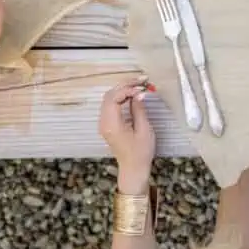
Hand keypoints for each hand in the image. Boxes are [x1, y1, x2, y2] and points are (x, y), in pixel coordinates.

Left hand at [99, 79, 156, 193]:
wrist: (133, 167)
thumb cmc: (141, 151)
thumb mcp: (144, 129)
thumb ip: (139, 109)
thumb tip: (139, 93)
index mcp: (112, 124)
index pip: (114, 98)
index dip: (128, 89)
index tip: (143, 87)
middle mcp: (104, 122)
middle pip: (110, 95)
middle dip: (125, 85)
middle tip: (142, 80)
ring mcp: (104, 123)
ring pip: (109, 98)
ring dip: (123, 90)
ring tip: (139, 85)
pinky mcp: (108, 124)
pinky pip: (111, 105)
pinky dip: (121, 97)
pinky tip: (133, 95)